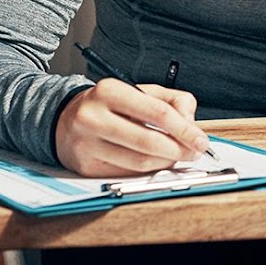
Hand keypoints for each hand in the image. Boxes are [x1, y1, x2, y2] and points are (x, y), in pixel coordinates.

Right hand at [54, 79, 209, 176]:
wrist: (65, 119)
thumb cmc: (110, 106)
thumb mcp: (140, 92)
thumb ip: (173, 101)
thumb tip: (191, 124)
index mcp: (109, 91)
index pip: (157, 112)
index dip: (185, 129)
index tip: (200, 140)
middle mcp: (93, 117)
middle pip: (148, 141)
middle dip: (179, 150)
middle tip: (194, 152)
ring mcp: (86, 144)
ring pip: (139, 162)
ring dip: (166, 163)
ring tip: (177, 157)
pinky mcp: (86, 166)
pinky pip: (126, 174)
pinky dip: (147, 171)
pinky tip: (155, 163)